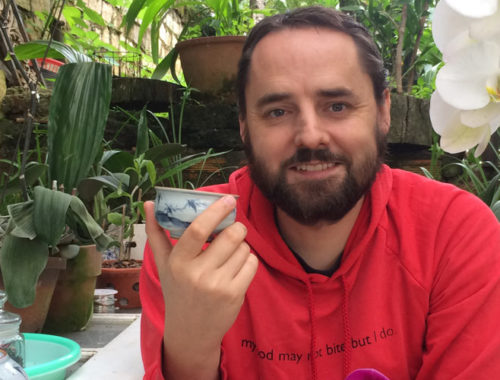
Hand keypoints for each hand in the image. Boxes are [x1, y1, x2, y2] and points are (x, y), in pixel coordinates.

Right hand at [144, 196, 258, 378]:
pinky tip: (237, 267)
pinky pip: (252, 264)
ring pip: (244, 249)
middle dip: (237, 228)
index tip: (228, 199)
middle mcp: (197, 274)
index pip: (197, 230)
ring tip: (231, 254)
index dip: (215, 211)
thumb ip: (156, 233)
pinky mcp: (235, 295)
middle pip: (230, 237)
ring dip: (242, 246)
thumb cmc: (177, 290)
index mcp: (178, 262)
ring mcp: (218, 286)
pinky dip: (248, 260)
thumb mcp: (164, 264)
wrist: (190, 330)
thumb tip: (148, 203)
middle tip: (234, 228)